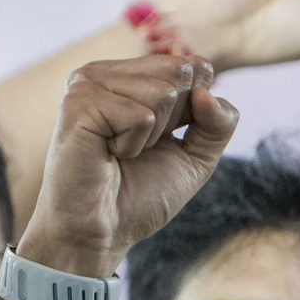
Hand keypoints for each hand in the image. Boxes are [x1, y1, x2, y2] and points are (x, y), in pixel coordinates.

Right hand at [19, 57, 238, 280]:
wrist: (103, 231)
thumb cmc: (141, 195)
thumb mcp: (197, 157)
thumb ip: (219, 123)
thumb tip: (208, 92)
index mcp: (132, 77)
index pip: (192, 68)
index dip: (195, 111)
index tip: (164, 140)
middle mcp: (108, 73)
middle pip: (180, 73)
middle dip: (175, 121)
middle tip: (141, 149)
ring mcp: (89, 83)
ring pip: (162, 92)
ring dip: (152, 137)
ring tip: (120, 153)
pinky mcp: (80, 102)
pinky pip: (141, 115)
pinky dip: (133, 145)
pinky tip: (108, 154)